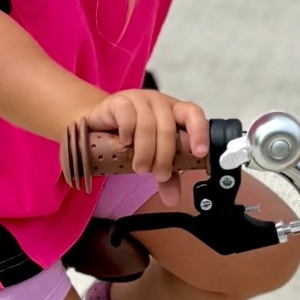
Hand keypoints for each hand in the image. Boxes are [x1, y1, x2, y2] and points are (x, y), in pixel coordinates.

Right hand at [81, 87, 208, 205]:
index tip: (199, 153)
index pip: (194, 114)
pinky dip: (127, 132)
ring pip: (148, 125)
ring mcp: (139, 99)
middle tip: (158, 175)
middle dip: (164, 157)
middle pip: (168, 128)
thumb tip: (172, 200)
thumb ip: (166, 176)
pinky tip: (125, 143)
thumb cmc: (132, 138)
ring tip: (140, 168)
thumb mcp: (153, 157)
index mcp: (175, 112)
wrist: (99, 124)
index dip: (199, 132)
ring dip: (145, 151)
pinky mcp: (119, 101)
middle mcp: (160, 103)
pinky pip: (127, 116)